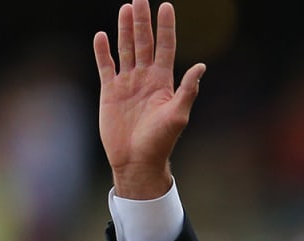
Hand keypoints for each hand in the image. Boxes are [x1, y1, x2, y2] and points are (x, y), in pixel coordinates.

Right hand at [92, 0, 205, 198]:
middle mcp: (145, 78)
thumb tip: (201, 66)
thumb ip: (187, 90)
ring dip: (125, 29)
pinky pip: (106, 66)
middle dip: (143, 21)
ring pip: (126, 49)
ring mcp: (127, 83)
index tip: (167, 6)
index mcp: (163, 82)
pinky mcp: (110, 91)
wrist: (137, 161)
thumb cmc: (161, 142)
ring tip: (126, 8)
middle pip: (144, 43)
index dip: (166, 27)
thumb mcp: (178, 116)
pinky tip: (102, 36)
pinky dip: (103, 51)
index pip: (165, 47)